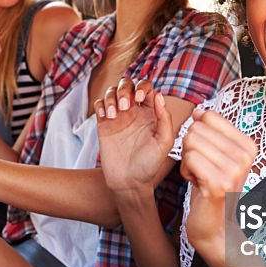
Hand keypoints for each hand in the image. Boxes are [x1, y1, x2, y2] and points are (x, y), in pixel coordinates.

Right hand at [94, 77, 173, 194]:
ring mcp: (119, 117)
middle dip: (125, 88)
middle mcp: (135, 112)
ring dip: (112, 96)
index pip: (147, 88)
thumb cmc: (149, 165)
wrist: (129, 182)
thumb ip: (165, 119)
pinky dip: (101, 104)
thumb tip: (159, 95)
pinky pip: (100, 104)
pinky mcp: (104, 124)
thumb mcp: (164, 143)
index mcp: (151, 113)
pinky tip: (106, 116)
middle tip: (124, 105)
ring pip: (112, 91)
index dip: (143, 87)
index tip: (140, 98)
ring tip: (113, 114)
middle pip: (128, 84)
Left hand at [180, 109, 257, 265]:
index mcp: (248, 145)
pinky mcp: (218, 183)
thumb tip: (199, 111)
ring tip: (200, 178)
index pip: (209, 116)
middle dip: (190, 149)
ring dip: (187, 162)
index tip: (207, 156)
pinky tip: (197, 185)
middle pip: (196, 129)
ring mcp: (233, 170)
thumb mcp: (218, 157)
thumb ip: (212, 133)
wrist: (216, 228)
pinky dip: (186, 172)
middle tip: (202, 170)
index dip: (198, 134)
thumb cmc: (212, 189)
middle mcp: (245, 156)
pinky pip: (189, 159)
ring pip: (190, 142)